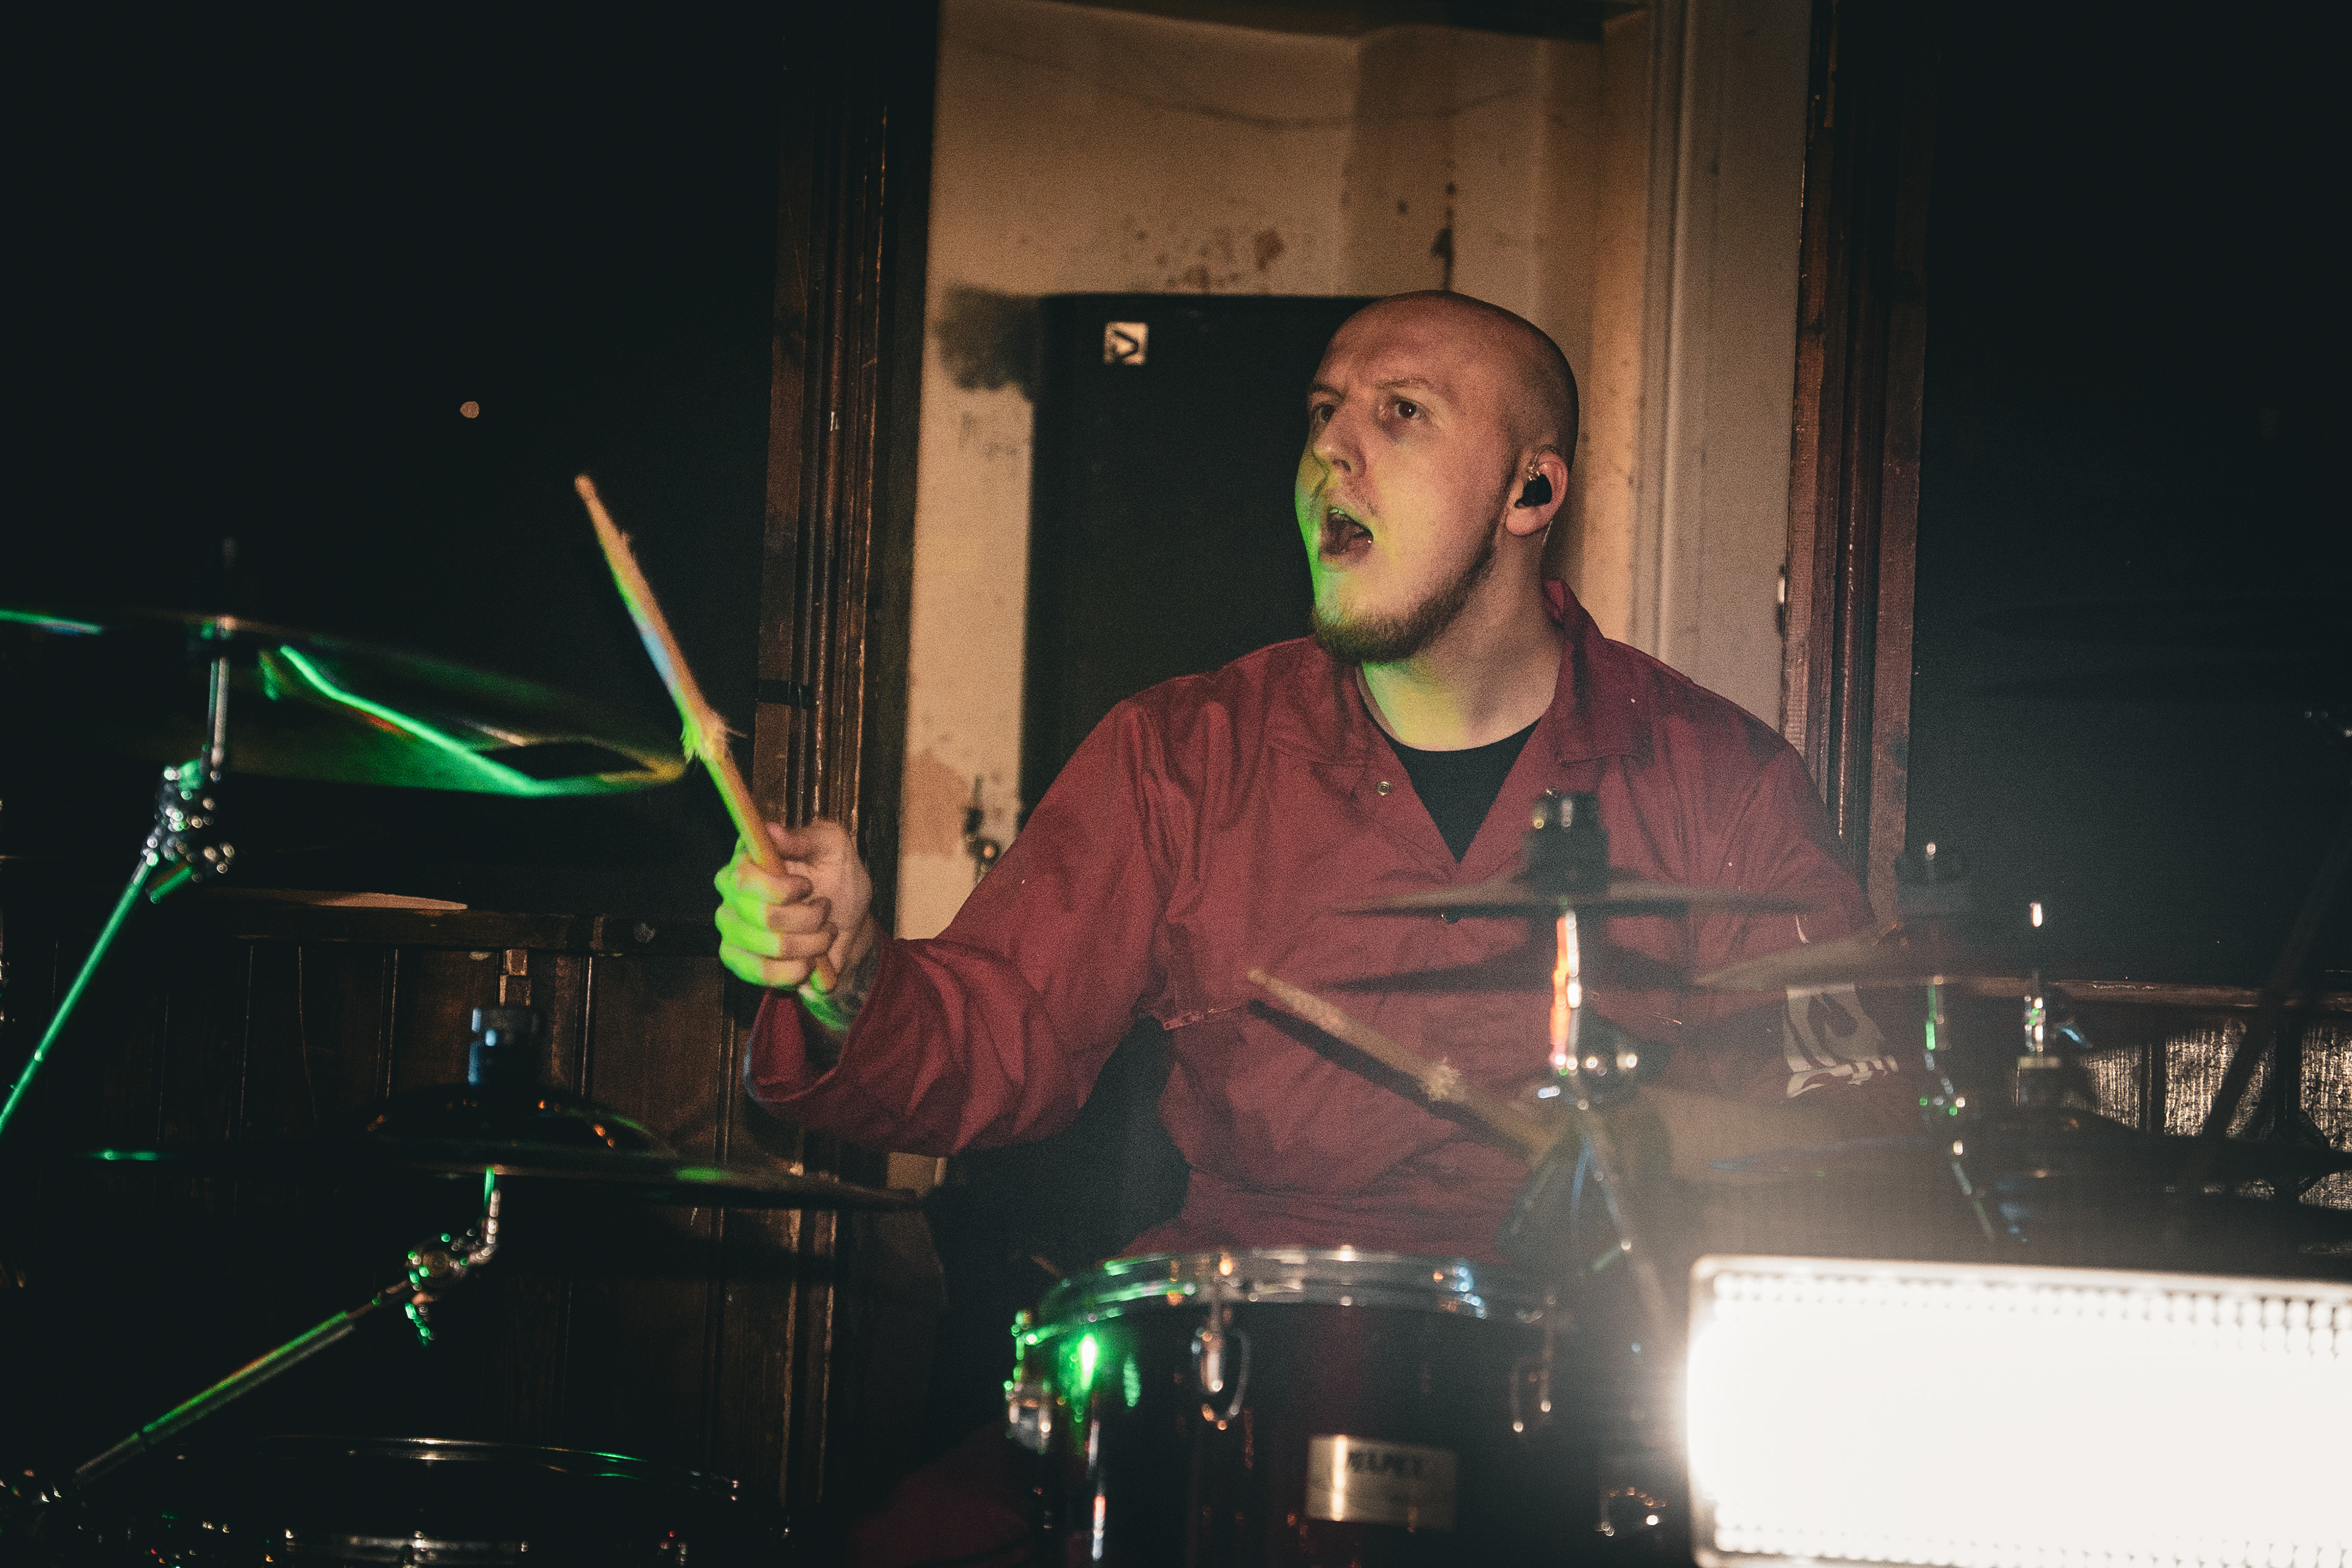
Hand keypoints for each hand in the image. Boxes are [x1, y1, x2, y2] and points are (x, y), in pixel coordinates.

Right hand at [713, 820, 877, 990]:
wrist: (847, 927)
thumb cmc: (839, 880)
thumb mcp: (834, 849)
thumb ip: (805, 837)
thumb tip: (770, 830)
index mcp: (748, 858)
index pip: (744, 877)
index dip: (779, 889)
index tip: (807, 886)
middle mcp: (732, 892)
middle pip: (760, 916)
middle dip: (806, 919)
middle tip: (824, 910)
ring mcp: (732, 927)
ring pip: (769, 946)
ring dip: (810, 943)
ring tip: (824, 933)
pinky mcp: (738, 959)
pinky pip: (761, 972)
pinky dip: (796, 969)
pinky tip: (810, 960)